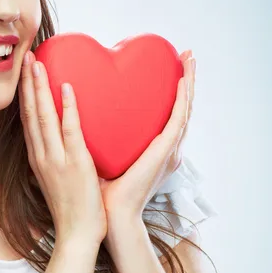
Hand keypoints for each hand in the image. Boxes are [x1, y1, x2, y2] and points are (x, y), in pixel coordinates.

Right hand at [19, 50, 107, 249]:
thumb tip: (56, 142)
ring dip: (39, 88)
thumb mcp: (54, 180)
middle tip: (25, 56)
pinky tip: (66, 87)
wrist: (76, 235)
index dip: (24, 94)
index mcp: (37, 158)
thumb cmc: (70, 209)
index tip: (23, 72)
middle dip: (26, 83)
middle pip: (30, 113)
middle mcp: (41, 156)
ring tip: (37, 63)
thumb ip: (53, 159)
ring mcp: (56, 160)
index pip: (27, 120)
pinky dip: (67, 108)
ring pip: (43, 117)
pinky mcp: (75, 164)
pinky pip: (70, 131)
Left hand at [98, 51, 195, 220]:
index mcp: (151, 150)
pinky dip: (183, 99)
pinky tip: (185, 81)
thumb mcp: (101, 159)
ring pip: (184, 109)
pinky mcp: (164, 153)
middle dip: (185, 80)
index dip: (170, 91)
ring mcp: (167, 150)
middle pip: (179, 107)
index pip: (164, 114)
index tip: (170, 68)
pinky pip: (178, 121)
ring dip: (190, 82)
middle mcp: (164, 148)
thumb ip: (97, 140)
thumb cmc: (103, 194)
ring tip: (191, 58)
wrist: (111, 217)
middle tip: (188, 55)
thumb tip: (80, 119)